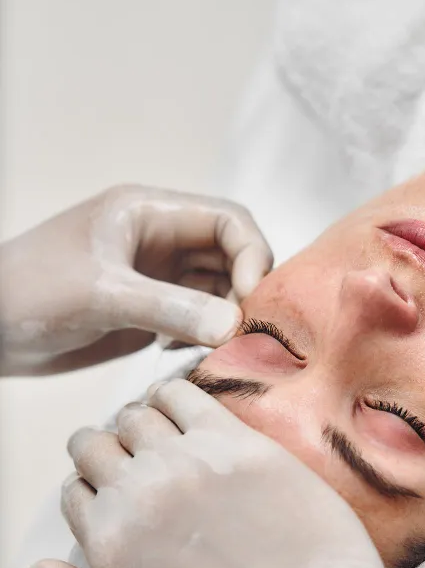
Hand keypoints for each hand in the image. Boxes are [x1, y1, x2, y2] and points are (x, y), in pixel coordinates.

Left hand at [0, 185, 271, 374]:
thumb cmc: (30, 292)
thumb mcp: (103, 296)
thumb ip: (171, 309)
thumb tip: (233, 326)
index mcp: (150, 213)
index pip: (229, 220)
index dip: (251, 255)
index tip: (250, 299)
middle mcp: (159, 240)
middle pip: (230, 255)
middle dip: (244, 290)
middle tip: (244, 332)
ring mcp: (155, 277)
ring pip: (217, 289)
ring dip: (226, 317)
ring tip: (222, 349)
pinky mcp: (148, 311)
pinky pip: (195, 318)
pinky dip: (204, 336)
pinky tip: (186, 355)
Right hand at [27, 379, 424, 567]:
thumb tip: (36, 567)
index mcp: (109, 543)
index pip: (75, 490)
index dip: (91, 491)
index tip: (116, 496)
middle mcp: (141, 493)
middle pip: (96, 442)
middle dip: (105, 450)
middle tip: (136, 464)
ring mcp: (192, 462)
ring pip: (137, 412)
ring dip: (139, 422)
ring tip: (163, 439)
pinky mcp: (242, 443)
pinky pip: (188, 394)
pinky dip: (175, 396)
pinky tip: (189, 415)